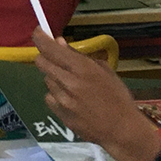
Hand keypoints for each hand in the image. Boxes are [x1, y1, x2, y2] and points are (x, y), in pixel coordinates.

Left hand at [31, 29, 160, 160]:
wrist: (122, 129)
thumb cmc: (118, 97)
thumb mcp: (104, 71)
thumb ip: (79, 56)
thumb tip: (59, 42)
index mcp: (82, 68)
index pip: (50, 48)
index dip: (40, 37)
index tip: (38, 32)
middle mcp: (68, 82)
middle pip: (41, 62)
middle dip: (46, 57)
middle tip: (56, 60)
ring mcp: (62, 99)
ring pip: (46, 80)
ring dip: (54, 78)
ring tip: (73, 85)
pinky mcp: (59, 113)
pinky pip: (50, 97)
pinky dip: (56, 95)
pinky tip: (71, 100)